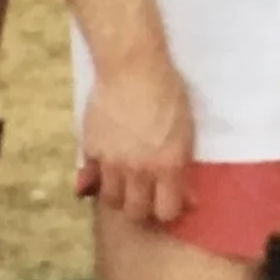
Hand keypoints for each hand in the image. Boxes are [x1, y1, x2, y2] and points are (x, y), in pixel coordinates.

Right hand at [80, 51, 195, 223]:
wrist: (132, 67)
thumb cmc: (169, 93)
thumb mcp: (187, 131)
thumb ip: (184, 167)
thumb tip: (189, 198)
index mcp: (167, 166)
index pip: (166, 211)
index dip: (169, 210)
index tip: (170, 201)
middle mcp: (138, 170)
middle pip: (135, 212)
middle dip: (143, 207)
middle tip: (146, 195)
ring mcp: (111, 162)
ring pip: (111, 200)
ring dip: (119, 195)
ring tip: (125, 183)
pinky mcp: (90, 149)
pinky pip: (90, 179)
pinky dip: (96, 180)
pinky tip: (104, 171)